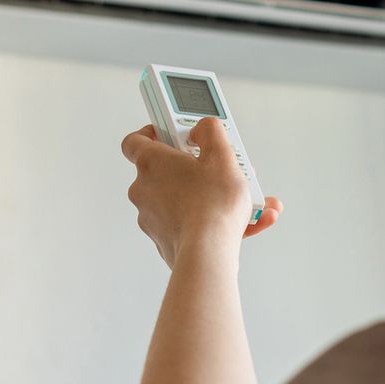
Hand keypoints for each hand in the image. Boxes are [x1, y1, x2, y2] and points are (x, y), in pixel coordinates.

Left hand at [121, 119, 281, 266]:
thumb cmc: (212, 206)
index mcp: (151, 163)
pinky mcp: (165, 240)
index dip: (152, 134)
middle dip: (196, 169)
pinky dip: (214, 221)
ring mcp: (152, 217)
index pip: (135, 141)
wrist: (207, 255)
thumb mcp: (221, 155)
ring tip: (247, 200)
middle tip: (220, 169)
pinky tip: (249, 221)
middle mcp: (144, 190)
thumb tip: (203, 128)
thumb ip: (211, 131)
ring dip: (212, 196)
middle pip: (167, 172)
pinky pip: (190, 223)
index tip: (172, 134)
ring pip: (184, 200)